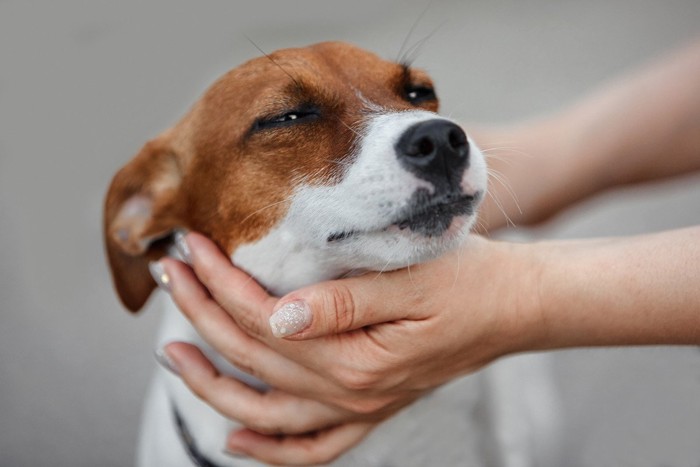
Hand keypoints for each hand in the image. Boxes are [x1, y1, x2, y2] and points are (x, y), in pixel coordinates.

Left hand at [158, 232, 541, 462]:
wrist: (515, 308)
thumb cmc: (470, 282)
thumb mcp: (413, 282)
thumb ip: (343, 302)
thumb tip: (278, 317)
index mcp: (356, 357)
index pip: (264, 319)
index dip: (220, 283)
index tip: (190, 247)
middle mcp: (351, 393)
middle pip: (254, 358)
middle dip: (202, 314)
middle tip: (168, 275)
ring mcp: (361, 407)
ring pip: (268, 412)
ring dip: (213, 386)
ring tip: (172, 356)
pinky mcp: (372, 406)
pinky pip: (314, 446)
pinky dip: (272, 450)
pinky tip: (237, 438)